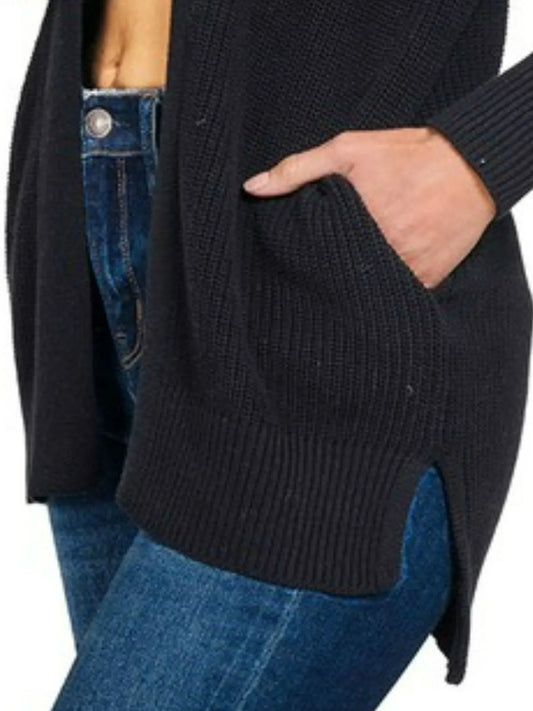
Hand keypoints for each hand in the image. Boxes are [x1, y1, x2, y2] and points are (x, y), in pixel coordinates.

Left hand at [242, 127, 496, 288]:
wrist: (471, 164)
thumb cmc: (406, 154)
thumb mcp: (346, 150)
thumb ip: (297, 169)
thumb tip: (252, 188)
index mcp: (356, 225)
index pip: (316, 256)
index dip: (307, 256)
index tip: (301, 253)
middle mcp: (382, 252)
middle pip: (342, 276)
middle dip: (331, 270)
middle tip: (326, 261)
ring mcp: (407, 270)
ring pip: (370, 287)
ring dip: (360, 280)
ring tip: (350, 267)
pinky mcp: (428, 279)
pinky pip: (399, 293)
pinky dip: (388, 285)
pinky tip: (379, 271)